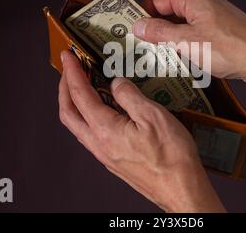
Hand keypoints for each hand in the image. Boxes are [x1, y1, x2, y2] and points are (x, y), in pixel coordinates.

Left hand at [58, 50, 225, 211]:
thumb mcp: (152, 116)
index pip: (80, 95)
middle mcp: (99, 144)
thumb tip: (116, 83)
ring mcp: (105, 154)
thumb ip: (129, 95)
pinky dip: (89, 116)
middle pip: (68, 113)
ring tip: (84, 87)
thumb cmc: (171, 157)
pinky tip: (104, 110)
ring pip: (78, 125)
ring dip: (75, 103)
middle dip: (64, 88)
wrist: (181, 189)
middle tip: (69, 71)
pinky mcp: (114, 160)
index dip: (72, 72)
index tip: (67, 56)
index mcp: (106, 130)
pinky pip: (91, 134)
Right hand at [133, 0, 245, 87]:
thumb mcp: (187, 41)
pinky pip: (194, 33)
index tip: (130, 29)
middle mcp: (202, 3)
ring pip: (181, 24)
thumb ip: (160, 33)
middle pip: (169, 11)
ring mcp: (212, 17)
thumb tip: (138, 26)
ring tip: (154, 56)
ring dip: (168, 38)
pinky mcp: (219, 31)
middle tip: (139, 46)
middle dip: (154, 28)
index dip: (142, 13)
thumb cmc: (230, 49)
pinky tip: (177, 59)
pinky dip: (183, 44)